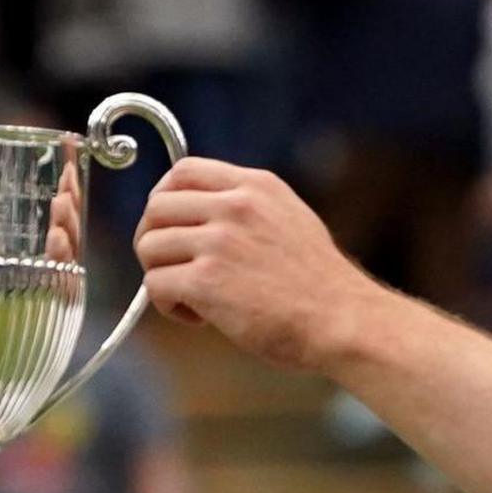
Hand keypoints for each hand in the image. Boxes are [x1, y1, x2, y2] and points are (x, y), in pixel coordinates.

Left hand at [133, 159, 385, 375]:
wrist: (342, 321)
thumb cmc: (317, 285)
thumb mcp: (289, 219)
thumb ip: (248, 210)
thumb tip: (200, 217)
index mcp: (255, 186)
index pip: (183, 172)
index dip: (164, 200)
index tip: (169, 227)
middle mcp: (235, 206)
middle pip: (156, 206)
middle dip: (152, 240)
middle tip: (172, 268)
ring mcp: (219, 241)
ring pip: (149, 246)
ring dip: (160, 276)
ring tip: (192, 299)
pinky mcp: (206, 280)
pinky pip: (155, 284)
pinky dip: (167, 305)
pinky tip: (198, 317)